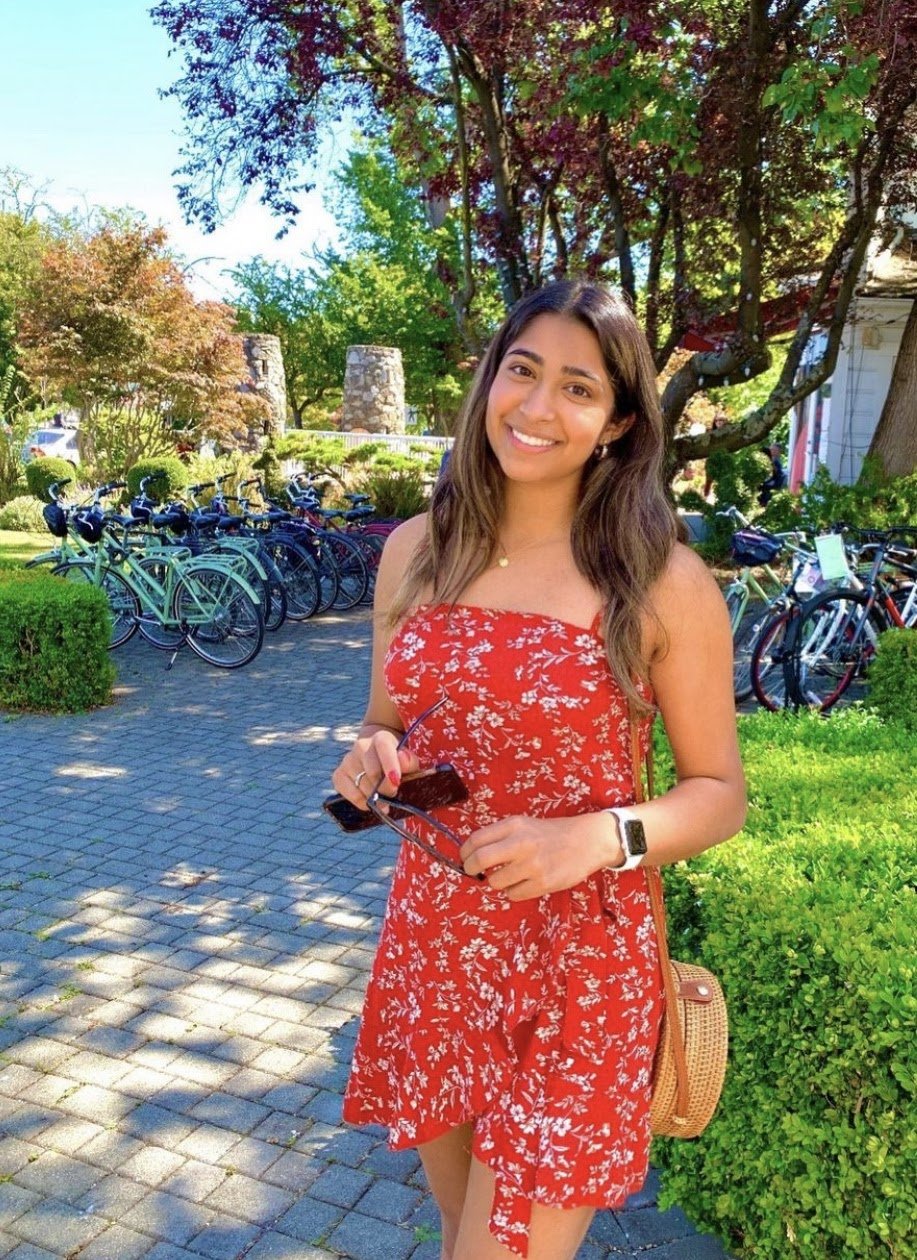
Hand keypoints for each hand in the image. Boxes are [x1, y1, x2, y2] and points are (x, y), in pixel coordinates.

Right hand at [330, 727, 420, 811]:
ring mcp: (347, 760)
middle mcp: (361, 746)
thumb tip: (402, 758)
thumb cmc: (396, 760)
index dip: (390, 764)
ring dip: (375, 797)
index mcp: (381, 738)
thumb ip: (409, 761)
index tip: (396, 782)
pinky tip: (369, 800)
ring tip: (383, 799)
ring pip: (362, 786)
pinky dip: (362, 802)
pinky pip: (350, 794)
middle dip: (385, 788)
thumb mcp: (408, 759)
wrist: (376, 755)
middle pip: (372, 772)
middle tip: (393, 794)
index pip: (383, 747)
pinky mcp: (338, 775)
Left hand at [460, 812, 614, 900]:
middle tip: (474, 872)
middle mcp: (521, 843)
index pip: (476, 839)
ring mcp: (532, 865)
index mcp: (514, 825)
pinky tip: (524, 882)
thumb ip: (500, 836)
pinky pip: (513, 895)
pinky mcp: (543, 883)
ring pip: (495, 882)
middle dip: (471, 869)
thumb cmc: (550, 833)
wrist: (586, 841)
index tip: (465, 858)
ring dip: (497, 882)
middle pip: (480, 860)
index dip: (465, 852)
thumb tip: (472, 853)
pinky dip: (513, 891)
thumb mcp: (524, 824)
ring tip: (509, 875)